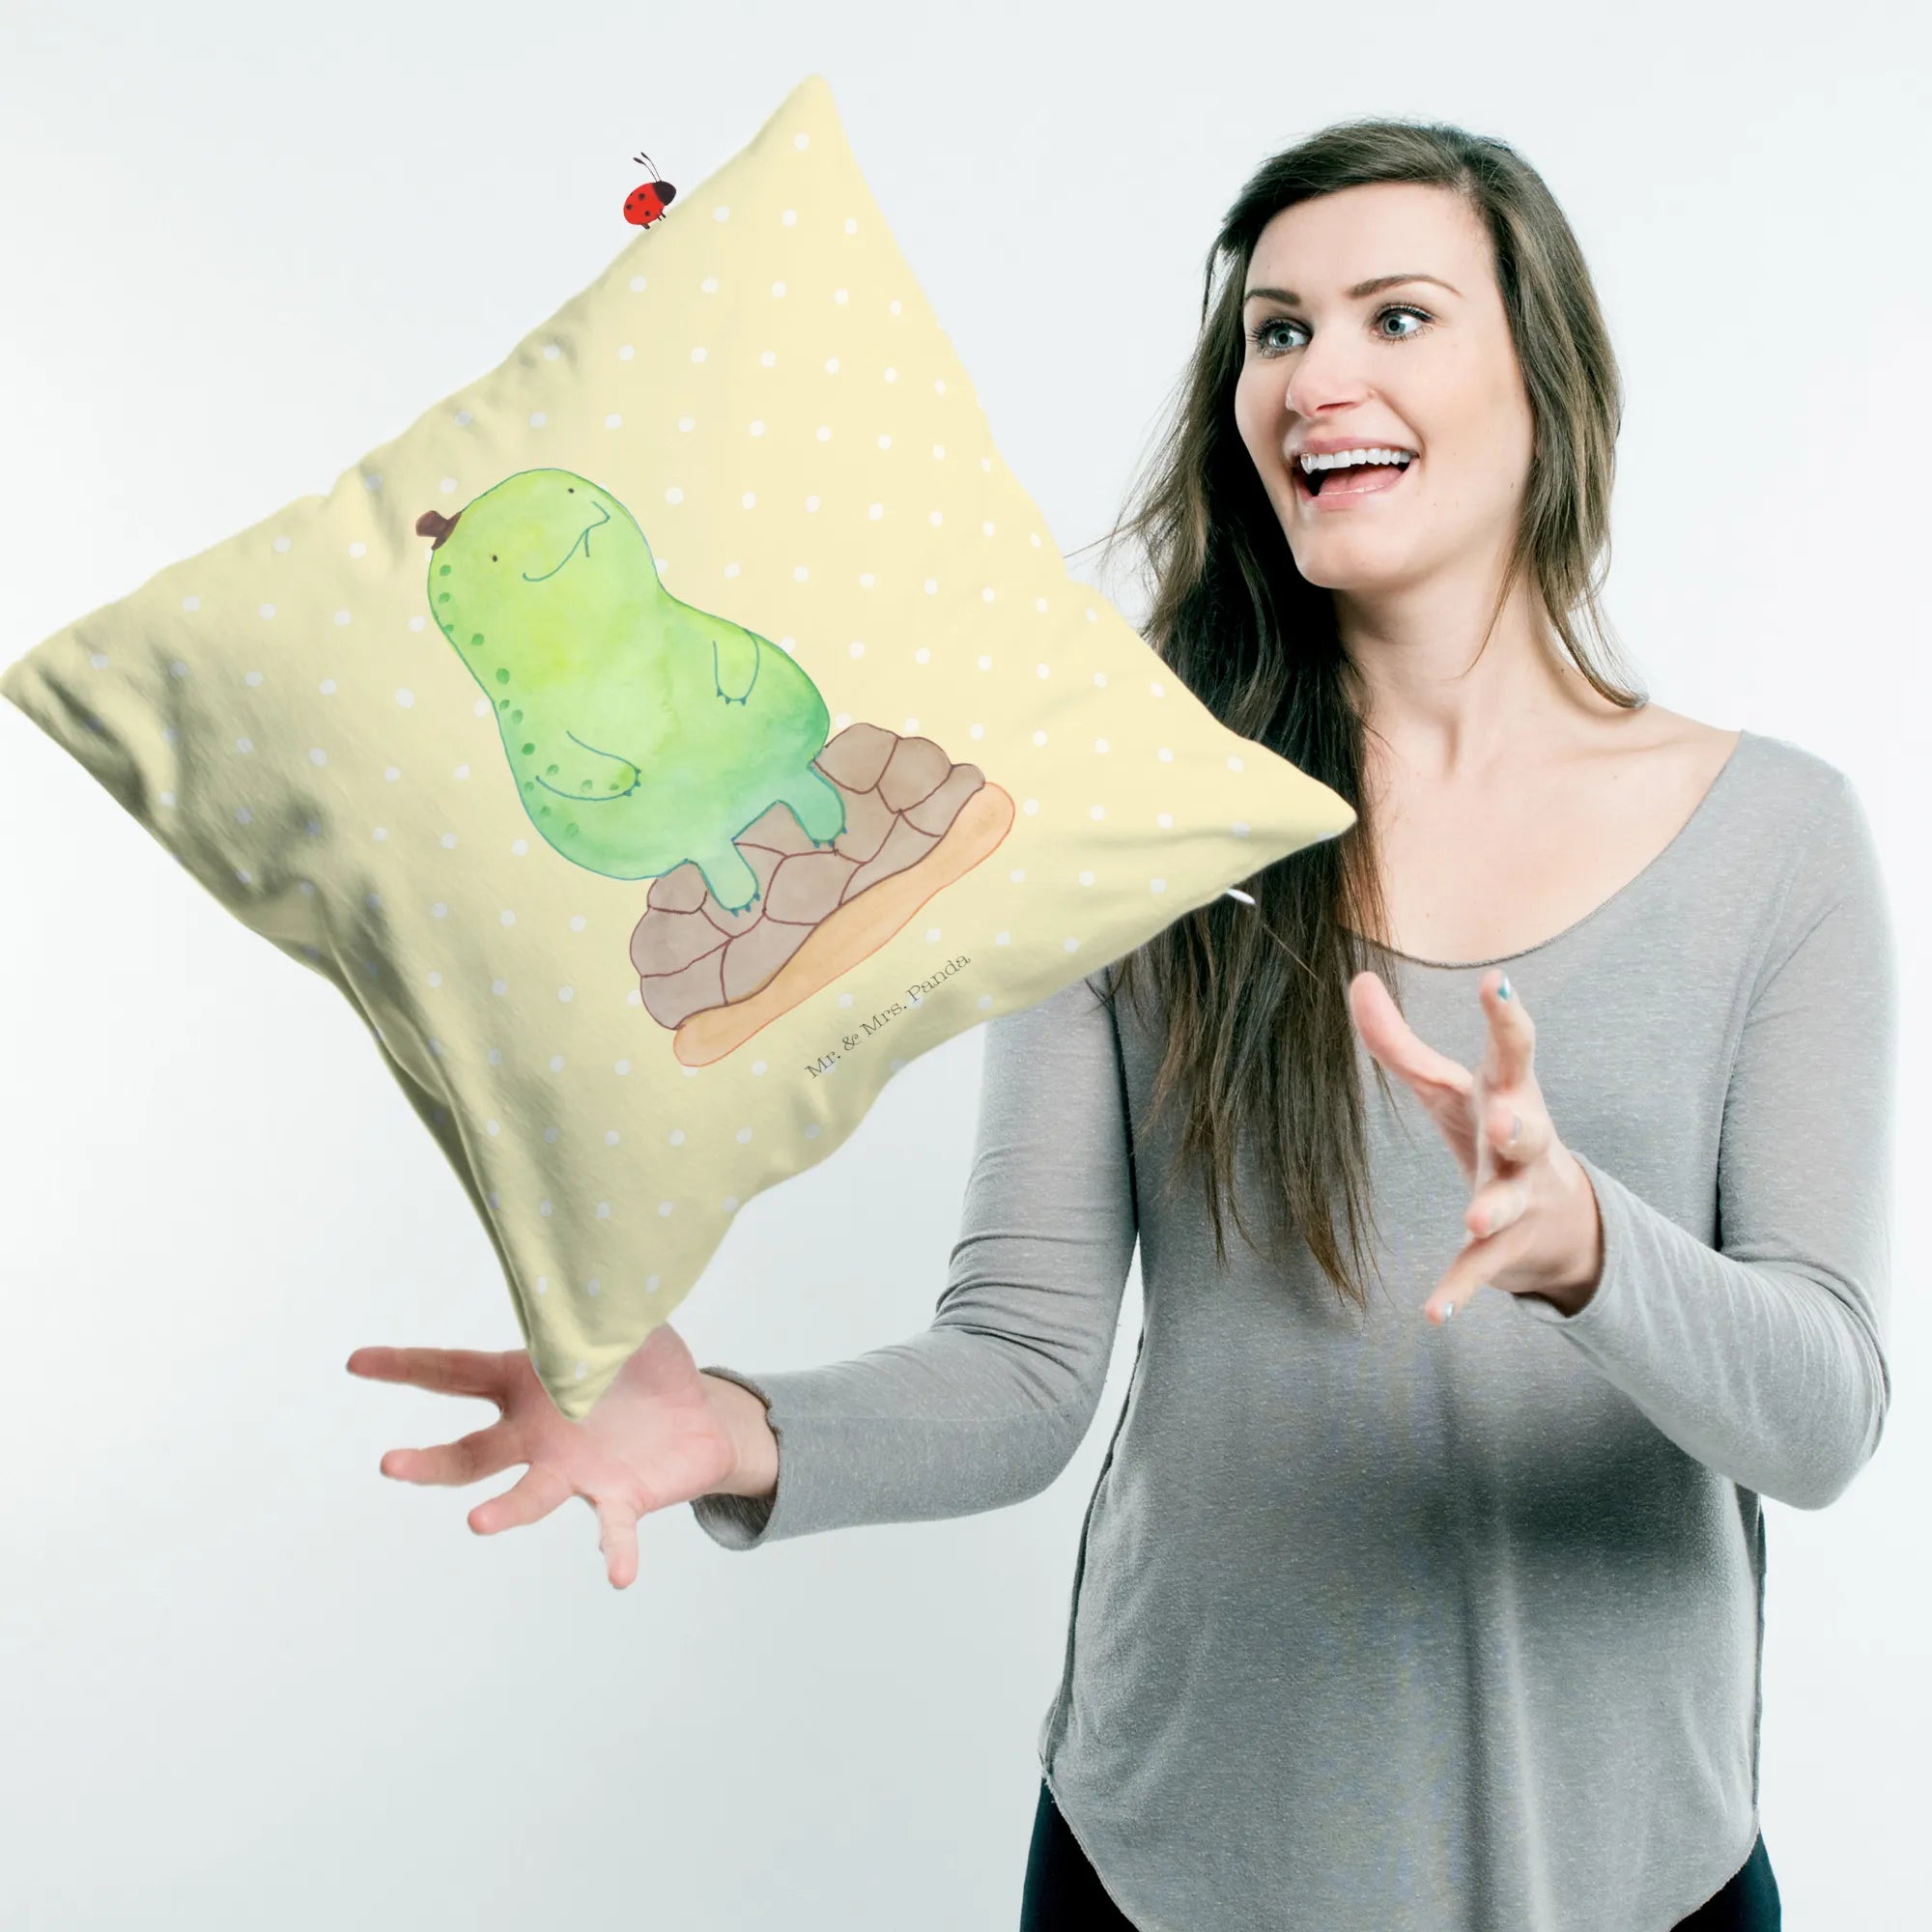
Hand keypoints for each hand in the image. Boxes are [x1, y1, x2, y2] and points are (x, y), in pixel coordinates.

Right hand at [344, 1321, 736, 1588]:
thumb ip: (599, 1307)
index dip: (405, 1367)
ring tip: (478, 1524)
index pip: (454, 1373)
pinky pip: (613, 1527)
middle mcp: (537, 1435)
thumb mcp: (625, 1324)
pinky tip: (618, 1575)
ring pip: (529, 1495)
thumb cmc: (648, 1366)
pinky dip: (615, 1550)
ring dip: (504, 1512)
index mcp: (526, 1383)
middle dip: (430, 1463)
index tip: (357, 1362)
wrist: (701, 1417)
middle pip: (472, 1454)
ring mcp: (573, 1471)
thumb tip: (587, 1274)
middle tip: (389, 1465)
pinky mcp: (619, 1497)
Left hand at [1347, 966, 1603, 1324]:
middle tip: (1504, 1120)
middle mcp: (1524, 1144)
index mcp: (1510, 1094)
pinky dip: (1458, 1290)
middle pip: (1530, 1128)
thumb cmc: (1493, 1129)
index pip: (1513, 1049)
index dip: (1505, 1015)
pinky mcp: (1506, 1248)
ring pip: (1510, 1202)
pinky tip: (1433, 1314)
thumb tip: (1357, 979)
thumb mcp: (1447, 1086)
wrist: (1562, 1220)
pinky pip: (1482, 1270)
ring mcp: (1521, 1198)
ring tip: (1472, 1221)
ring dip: (1493, 1210)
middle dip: (1518, 1124)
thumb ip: (1398, 1040)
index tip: (1495, 982)